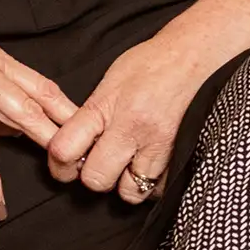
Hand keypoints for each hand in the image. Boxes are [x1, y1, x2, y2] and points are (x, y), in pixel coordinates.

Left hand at [47, 34, 210, 204]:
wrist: (190, 57)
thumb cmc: (148, 64)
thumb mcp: (108, 84)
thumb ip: (88, 115)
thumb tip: (70, 145)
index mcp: (106, 109)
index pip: (65, 151)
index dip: (59, 163)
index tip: (64, 162)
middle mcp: (131, 130)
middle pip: (96, 179)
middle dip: (92, 175)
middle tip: (97, 162)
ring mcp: (157, 146)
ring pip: (129, 192)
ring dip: (122, 183)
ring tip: (124, 166)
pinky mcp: (177, 155)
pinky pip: (157, 189)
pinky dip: (148, 184)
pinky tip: (144, 166)